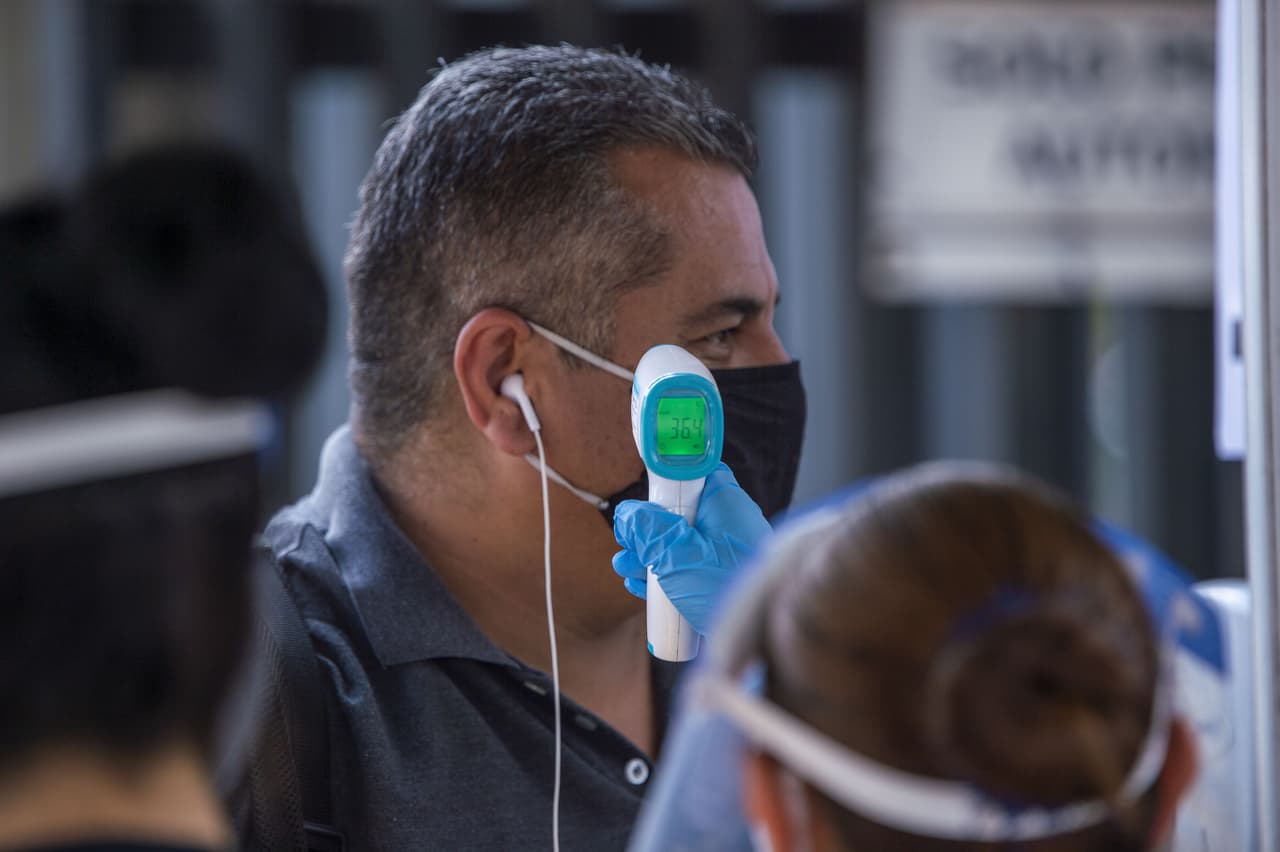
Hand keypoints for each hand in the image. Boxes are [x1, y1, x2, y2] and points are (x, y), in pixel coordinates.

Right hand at [612, 463, 771, 634]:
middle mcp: (727, 522)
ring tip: (627, 568)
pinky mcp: (720, 577)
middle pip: (679, 512)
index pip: (693, 472)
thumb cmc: (724, 589)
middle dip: (647, 530)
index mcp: (723, 503)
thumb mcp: (677, 555)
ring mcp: (725, 551)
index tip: (641, 499)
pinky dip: (665, 575)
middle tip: (627, 544)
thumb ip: (649, 530)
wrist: (761, 637)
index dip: (664, 482)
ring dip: (649, 555)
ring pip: (679, 542)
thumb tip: (628, 514)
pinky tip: (643, 587)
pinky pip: (687, 567)